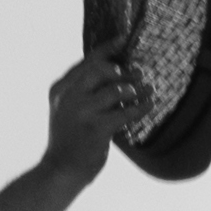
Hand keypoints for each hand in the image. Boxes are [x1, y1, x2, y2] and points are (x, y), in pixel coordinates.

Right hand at [44, 48, 143, 179]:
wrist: (60, 171)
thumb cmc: (70, 141)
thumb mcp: (69, 109)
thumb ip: (86, 90)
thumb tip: (120, 72)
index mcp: (61, 88)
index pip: (88, 61)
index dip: (109, 48)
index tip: (125, 39)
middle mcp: (69, 96)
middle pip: (101, 69)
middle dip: (124, 71)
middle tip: (139, 74)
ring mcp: (81, 112)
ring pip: (115, 90)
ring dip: (135, 90)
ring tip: (147, 90)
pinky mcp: (95, 128)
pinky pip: (125, 112)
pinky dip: (141, 107)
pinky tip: (150, 104)